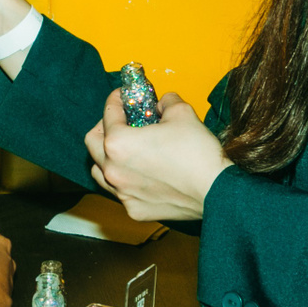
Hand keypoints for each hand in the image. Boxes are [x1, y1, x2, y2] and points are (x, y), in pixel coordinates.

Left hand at [85, 91, 234, 222]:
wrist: (216, 191)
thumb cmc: (197, 153)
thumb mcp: (182, 113)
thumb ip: (166, 102)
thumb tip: (163, 102)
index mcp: (119, 143)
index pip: (107, 114)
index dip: (115, 100)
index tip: (122, 97)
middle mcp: (113, 170)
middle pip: (92, 143)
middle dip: (104, 128)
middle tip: (121, 122)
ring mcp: (122, 193)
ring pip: (100, 171)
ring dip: (107, 157)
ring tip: (125, 151)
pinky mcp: (135, 209)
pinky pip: (120, 192)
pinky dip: (124, 180)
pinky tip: (140, 174)